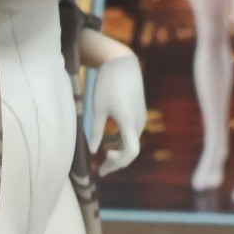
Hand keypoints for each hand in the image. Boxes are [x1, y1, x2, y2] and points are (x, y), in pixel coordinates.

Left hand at [88, 52, 146, 175]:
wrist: (121, 63)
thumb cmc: (107, 84)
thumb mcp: (97, 108)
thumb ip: (97, 131)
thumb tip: (93, 151)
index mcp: (129, 123)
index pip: (130, 153)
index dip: (117, 164)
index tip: (102, 170)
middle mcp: (139, 122)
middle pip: (131, 151)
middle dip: (116, 161)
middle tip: (100, 169)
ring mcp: (141, 117)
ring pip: (132, 143)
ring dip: (119, 152)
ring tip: (103, 156)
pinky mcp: (139, 113)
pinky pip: (132, 134)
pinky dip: (122, 142)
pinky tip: (109, 143)